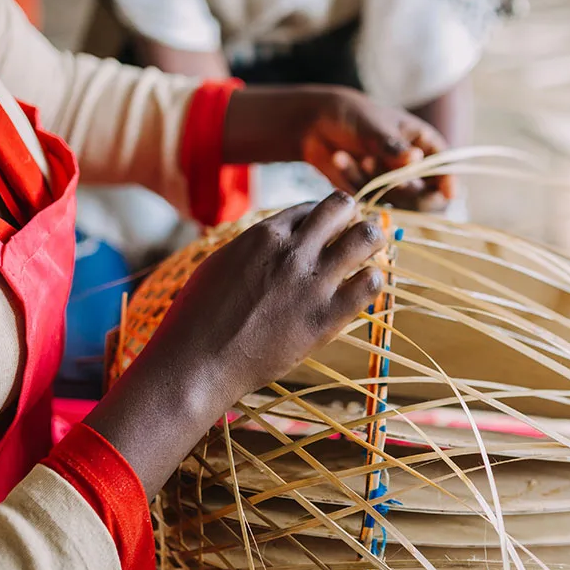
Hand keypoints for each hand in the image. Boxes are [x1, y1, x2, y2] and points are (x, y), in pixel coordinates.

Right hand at [87, 192, 386, 496]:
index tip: (325, 234)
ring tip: (370, 255)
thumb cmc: (198, 317)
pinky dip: (371, 281)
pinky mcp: (325, 318)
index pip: (311, 207)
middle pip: (341, 207)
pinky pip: (369, 285)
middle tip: (353, 234)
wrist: (197, 363)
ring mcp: (311, 283)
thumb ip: (253, 248)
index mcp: (264, 234)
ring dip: (371, 240)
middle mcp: (292, 251)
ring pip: (365, 237)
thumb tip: (272, 239)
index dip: (322, 219)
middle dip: (351, 216)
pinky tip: (362, 289)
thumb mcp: (221, 263)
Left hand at [223, 85, 455, 209]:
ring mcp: (393, 184)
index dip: (449, 183)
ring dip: (373, 181)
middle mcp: (415, 168)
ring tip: (356, 155)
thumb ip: (392, 145)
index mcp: (425, 144)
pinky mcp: (372, 196)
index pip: (447, 170)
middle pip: (426, 197)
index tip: (447, 195)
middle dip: (403, 186)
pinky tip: (340, 159)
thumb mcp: (373, 126)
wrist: (316, 124)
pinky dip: (354, 183)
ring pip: (396, 202)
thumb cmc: (352, 115)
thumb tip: (415, 159)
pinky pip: (370, 202)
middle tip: (375, 162)